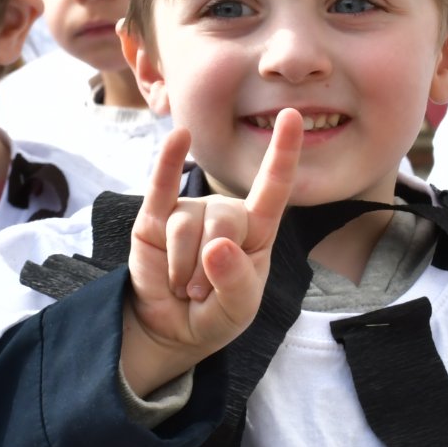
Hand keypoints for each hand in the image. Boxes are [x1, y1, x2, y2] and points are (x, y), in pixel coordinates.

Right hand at [118, 110, 301, 396]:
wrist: (170, 330)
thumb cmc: (215, 314)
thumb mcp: (237, 310)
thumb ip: (235, 282)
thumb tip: (217, 246)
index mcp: (256, 231)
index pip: (273, 187)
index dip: (283, 153)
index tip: (292, 116)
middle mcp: (225, 214)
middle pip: (224, 219)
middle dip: (209, 264)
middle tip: (198, 294)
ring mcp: (189, 211)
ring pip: (188, 225)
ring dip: (183, 265)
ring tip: (181, 287)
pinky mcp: (155, 217)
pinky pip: (162, 185)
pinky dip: (168, 162)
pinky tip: (179, 137)